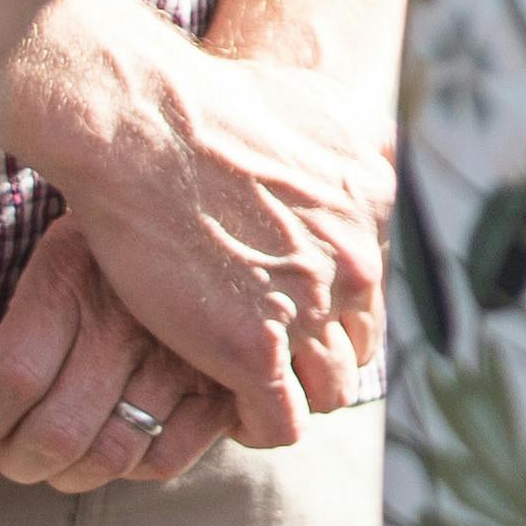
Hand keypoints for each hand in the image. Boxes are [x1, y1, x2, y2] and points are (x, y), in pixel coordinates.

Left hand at [0, 217, 235, 494]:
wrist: (200, 195)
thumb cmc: (105, 247)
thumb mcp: (49, 270)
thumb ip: (8, 353)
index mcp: (71, 277)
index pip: (11, 380)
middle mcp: (127, 319)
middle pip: (57, 433)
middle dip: (20, 461)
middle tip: (16, 456)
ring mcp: (182, 353)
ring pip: (110, 456)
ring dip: (72, 474)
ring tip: (61, 458)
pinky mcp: (226, 381)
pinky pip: (166, 460)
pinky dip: (132, 467)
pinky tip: (120, 441)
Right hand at [11, 0, 391, 442]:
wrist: (151, 125)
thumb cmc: (211, 102)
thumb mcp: (321, 99)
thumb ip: (355, 138)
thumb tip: (374, 158)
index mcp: (373, 204)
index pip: (370, 283)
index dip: (330, 303)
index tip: (288, 308)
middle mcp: (356, 261)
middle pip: (359, 341)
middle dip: (319, 352)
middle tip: (268, 354)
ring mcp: (311, 308)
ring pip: (331, 389)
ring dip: (293, 393)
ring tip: (245, 388)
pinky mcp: (255, 348)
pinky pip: (281, 422)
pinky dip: (258, 425)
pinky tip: (225, 409)